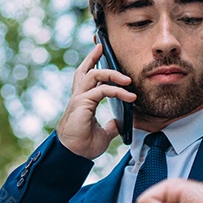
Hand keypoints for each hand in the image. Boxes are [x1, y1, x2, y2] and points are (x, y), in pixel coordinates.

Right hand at [54, 43, 136, 158]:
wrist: (73, 156)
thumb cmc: (83, 146)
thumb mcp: (103, 134)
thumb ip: (111, 125)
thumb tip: (120, 122)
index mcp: (82, 101)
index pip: (86, 77)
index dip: (91, 63)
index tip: (99, 51)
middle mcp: (78, 96)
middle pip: (85, 70)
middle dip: (93, 56)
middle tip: (102, 46)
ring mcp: (79, 99)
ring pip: (94, 75)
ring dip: (112, 73)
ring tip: (128, 81)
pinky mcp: (82, 104)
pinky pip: (102, 90)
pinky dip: (117, 91)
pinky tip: (129, 97)